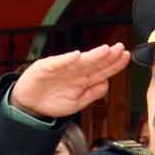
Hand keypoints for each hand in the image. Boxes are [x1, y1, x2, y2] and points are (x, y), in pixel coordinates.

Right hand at [11, 43, 131, 120]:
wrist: (29, 106)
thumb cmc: (52, 103)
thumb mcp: (76, 103)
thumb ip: (92, 94)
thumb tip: (107, 84)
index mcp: (83, 79)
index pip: (102, 69)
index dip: (114, 63)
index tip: (126, 56)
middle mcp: (74, 71)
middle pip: (94, 62)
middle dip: (108, 56)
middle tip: (120, 48)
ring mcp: (61, 68)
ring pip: (79, 61)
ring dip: (92, 55)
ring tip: (105, 50)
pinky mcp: (45, 67)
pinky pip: (57, 63)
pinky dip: (66, 60)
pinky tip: (76, 56)